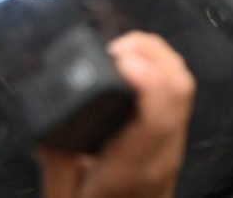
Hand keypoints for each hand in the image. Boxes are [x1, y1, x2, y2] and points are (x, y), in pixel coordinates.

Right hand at [39, 32, 195, 197]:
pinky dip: (160, 68)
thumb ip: (54, 149)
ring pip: (184, 84)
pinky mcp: (175, 138)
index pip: (158, 114)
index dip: (146, 76)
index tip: (119, 57)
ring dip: (157, 56)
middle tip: (113, 48)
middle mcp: (163, 153)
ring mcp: (175, 144)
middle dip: (150, 52)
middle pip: (179, 87)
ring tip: (122, 51)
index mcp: (133, 168)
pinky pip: (178, 93)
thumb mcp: (60, 189)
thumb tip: (48, 104)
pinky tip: (137, 65)